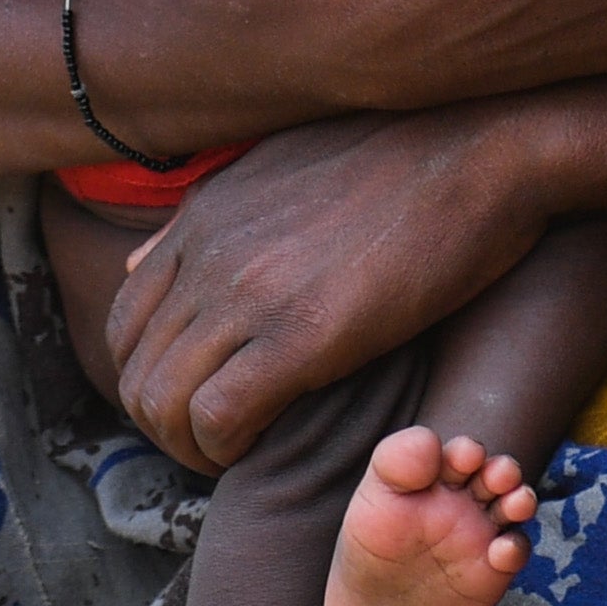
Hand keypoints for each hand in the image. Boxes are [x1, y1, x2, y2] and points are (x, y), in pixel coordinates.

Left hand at [105, 107, 560, 467]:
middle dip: (162, 425)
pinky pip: (220, 415)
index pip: (125, 322)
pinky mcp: (303, 333)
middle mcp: (207, 255)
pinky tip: (261, 449)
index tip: (194, 405)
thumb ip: (207, 222)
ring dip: (189, 447)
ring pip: (161, 401)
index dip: (148, 378)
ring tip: (234, 457)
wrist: (481, 148)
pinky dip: (225, 448)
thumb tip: (139, 261)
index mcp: (201, 220)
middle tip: (213, 448)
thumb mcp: (279, 170)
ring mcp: (249, 292)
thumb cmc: (401, 160)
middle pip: (133, 370)